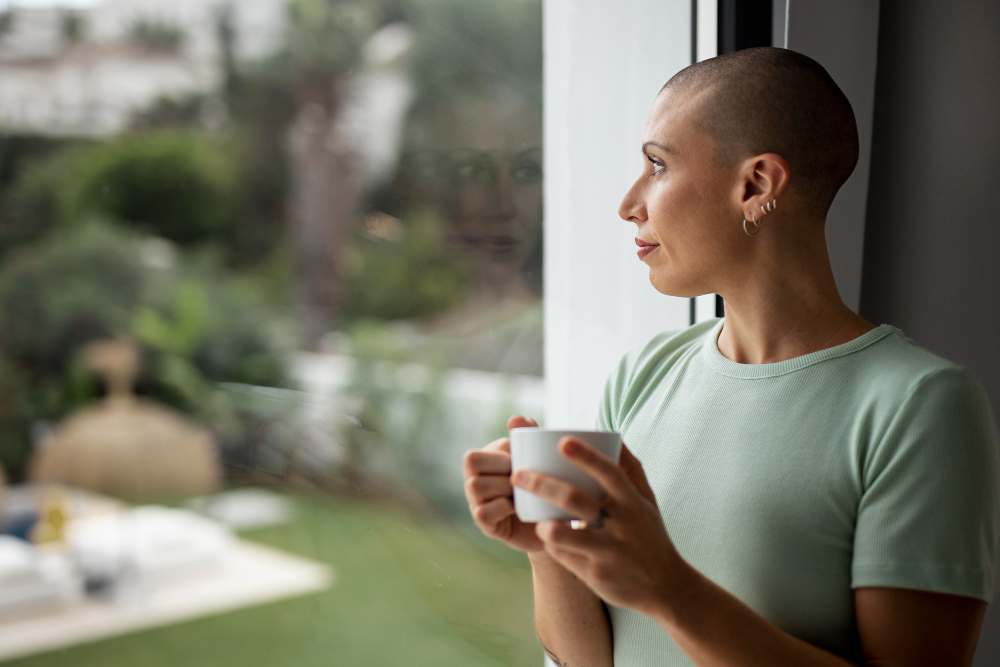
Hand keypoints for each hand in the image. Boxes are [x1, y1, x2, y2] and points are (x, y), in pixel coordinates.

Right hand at [462, 415, 544, 552]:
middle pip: (470, 459)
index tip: (525, 462)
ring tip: (522, 493)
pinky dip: (503, 508)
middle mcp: (474, 477)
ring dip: (503, 487)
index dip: (506, 452)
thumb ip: (529, 435)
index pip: (485, 445)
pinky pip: (483, 512)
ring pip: (474, 484)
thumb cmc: (542, 485)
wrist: (553, 522)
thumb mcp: (538, 458)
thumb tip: (516, 418)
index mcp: (485, 459)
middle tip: (521, 476)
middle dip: (500, 465)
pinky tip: (517, 509)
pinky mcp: (484, 523)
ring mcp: (476, 501)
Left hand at [510, 437, 685, 616]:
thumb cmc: (649, 535)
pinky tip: (548, 537)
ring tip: (535, 519)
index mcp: (632, 502)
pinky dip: (553, 545)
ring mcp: (607, 551)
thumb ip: (631, 469)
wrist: (665, 586)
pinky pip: (564, 556)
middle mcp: (620, 524)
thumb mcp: (647, 501)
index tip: (562, 442)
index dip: (586, 456)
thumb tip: (615, 437)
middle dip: (542, 484)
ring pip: (564, 534)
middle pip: (574, 499)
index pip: (608, 472)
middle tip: (517, 475)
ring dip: (545, 525)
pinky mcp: (595, 574)